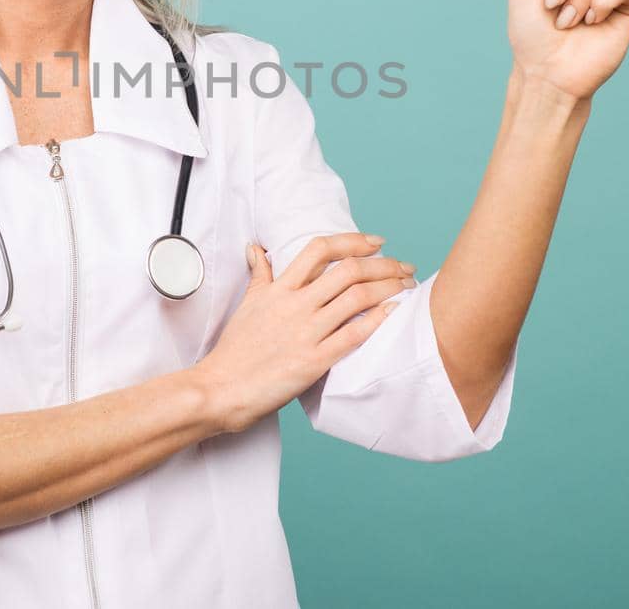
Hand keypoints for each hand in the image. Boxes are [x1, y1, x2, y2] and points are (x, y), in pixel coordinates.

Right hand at [190, 233, 417, 434]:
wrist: (222, 388)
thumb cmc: (235, 349)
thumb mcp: (248, 304)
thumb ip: (260, 275)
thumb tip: (257, 248)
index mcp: (279, 289)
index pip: (319, 250)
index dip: (352, 241)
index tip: (375, 242)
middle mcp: (295, 305)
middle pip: (347, 271)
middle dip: (383, 264)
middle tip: (403, 267)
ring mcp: (306, 333)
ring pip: (356, 299)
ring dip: (388, 288)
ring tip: (406, 286)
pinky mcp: (314, 361)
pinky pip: (353, 336)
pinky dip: (377, 320)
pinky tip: (394, 312)